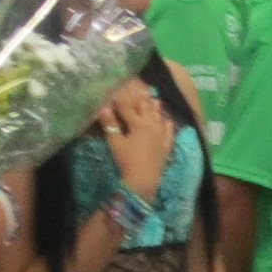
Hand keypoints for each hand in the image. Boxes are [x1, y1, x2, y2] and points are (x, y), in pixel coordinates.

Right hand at [102, 86, 175, 203]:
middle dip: (141, 100)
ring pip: (159, 118)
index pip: (127, 108)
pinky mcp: (166, 147)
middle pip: (145, 110)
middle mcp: (151, 126)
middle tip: (140, 91)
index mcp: (138, 124)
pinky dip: (168, 125)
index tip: (118, 91)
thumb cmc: (126, 160)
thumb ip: (110, 124)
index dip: (121, 100)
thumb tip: (102, 107)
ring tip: (156, 100)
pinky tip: (168, 120)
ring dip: (156, 109)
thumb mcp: (115, 142)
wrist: (143, 180)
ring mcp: (161, 136)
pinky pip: (169, 133)